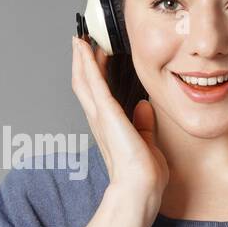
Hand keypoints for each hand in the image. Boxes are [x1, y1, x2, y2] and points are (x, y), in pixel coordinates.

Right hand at [71, 35, 168, 213]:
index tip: (95, 56)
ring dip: (81, 58)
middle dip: (82, 62)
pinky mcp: (106, 112)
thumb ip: (144, 125)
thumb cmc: (144, 174)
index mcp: (109, 126)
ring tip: (80, 38)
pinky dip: (87, 63)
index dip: (93, 74)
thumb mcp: (147, 143)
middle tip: (81, 41)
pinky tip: (85, 48)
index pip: (97, 94)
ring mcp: (100, 115)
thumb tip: (144, 106)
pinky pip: (93, 82)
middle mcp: (99, 119)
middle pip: (84, 84)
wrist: (140, 188)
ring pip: (84, 79)